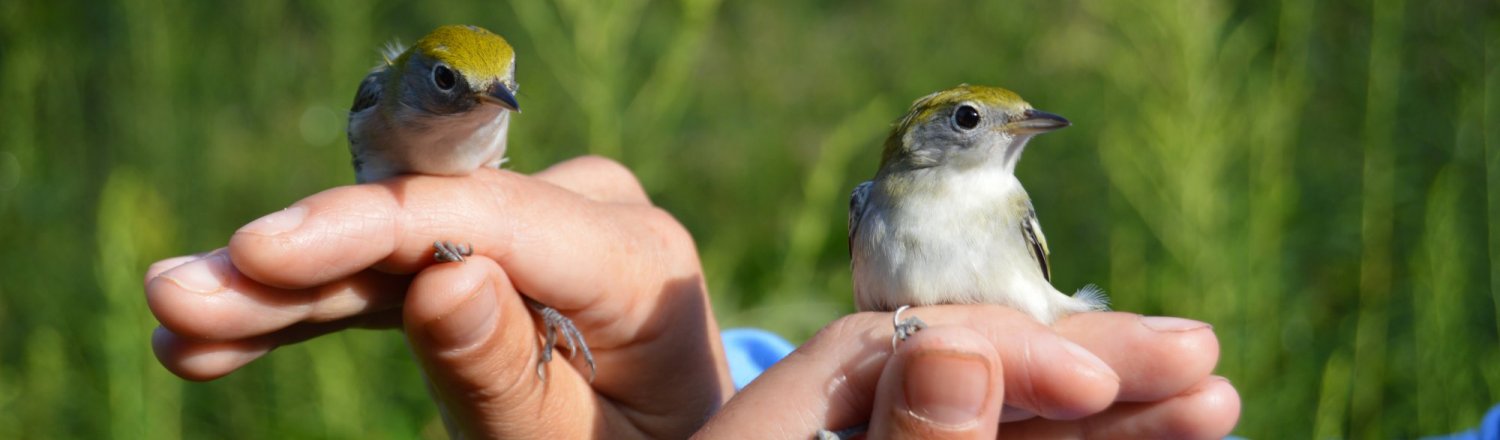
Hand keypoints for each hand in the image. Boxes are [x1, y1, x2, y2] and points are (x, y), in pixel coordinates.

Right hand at [145, 156, 733, 437]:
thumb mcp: (574, 439)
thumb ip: (510, 368)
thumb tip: (440, 276)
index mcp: (634, 257)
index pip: (489, 215)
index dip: (365, 226)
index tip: (257, 252)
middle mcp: (586, 216)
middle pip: (423, 224)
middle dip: (297, 265)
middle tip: (176, 301)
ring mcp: (538, 228)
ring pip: (389, 249)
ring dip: (284, 289)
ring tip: (181, 321)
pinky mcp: (494, 253)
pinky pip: (394, 273)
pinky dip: (315, 306)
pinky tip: (229, 335)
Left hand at [696, 307, 1239, 438]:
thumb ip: (891, 439)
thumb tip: (958, 348)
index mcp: (780, 423)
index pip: (906, 348)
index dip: (1013, 349)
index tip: (1104, 374)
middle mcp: (830, 435)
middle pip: (970, 384)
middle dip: (1092, 374)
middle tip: (1204, 360)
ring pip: (1000, 436)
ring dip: (1110, 425)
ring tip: (1213, 405)